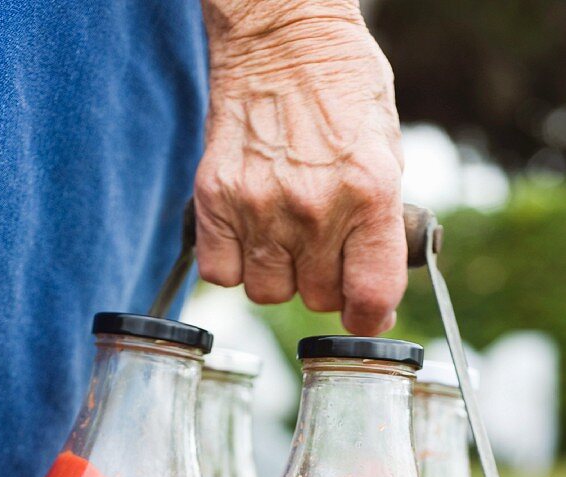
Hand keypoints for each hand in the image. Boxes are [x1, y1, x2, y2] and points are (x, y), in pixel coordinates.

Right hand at [195, 0, 406, 335]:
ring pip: (267, 293)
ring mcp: (258, 205)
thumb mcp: (386, 150)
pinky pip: (222, 273)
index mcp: (368, 193)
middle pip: (316, 298)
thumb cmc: (341, 86)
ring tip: (284, 235)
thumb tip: (370, 289)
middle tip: (322, 249)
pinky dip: (234, 263)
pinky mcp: (215, 199)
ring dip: (278, 275)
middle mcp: (312, 207)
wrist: (281, 36)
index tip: (365, 314)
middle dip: (324, 283)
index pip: (369, 297)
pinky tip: (249, 233)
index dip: (369, 317)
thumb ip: (380, 223)